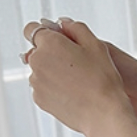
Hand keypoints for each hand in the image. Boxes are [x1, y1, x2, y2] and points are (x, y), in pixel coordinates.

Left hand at [23, 18, 134, 136]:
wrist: (104, 114)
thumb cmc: (102, 81)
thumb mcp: (96, 45)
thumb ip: (76, 28)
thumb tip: (63, 23)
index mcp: (49, 43)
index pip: (32, 29)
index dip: (45, 34)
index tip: (56, 41)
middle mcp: (37, 61)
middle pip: (38, 52)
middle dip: (52, 55)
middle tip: (76, 65)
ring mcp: (36, 82)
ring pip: (41, 71)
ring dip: (53, 72)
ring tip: (76, 82)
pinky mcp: (39, 99)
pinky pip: (44, 89)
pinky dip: (54, 89)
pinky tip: (72, 93)